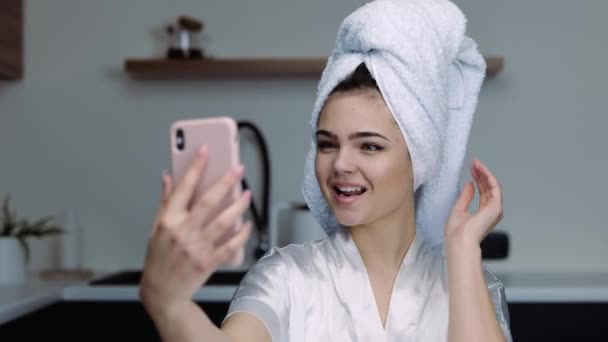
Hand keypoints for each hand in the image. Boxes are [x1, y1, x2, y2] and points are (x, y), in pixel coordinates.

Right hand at [140, 145, 251, 317]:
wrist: (163, 292)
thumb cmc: (159, 258)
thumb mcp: (156, 227)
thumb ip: (166, 201)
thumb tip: (169, 176)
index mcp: (168, 221)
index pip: (183, 188)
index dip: (195, 167)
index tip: (205, 150)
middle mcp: (182, 232)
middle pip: (208, 202)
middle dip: (225, 182)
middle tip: (238, 168)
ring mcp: (197, 248)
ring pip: (223, 221)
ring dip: (238, 206)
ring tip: (246, 194)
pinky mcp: (209, 261)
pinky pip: (230, 244)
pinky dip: (241, 233)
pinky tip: (247, 223)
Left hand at [445, 159, 502, 247]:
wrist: (459, 240)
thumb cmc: (457, 232)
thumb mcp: (458, 210)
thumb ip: (465, 197)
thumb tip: (470, 184)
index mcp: (483, 213)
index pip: (483, 192)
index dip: (478, 180)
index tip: (472, 169)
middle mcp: (491, 211)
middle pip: (488, 188)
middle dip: (481, 174)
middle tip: (474, 163)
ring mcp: (495, 209)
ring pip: (492, 186)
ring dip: (485, 174)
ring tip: (476, 163)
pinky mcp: (496, 207)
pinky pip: (495, 188)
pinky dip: (489, 177)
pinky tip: (482, 170)